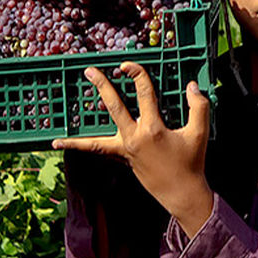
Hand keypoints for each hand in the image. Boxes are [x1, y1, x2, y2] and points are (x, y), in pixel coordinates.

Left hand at [54, 61, 214, 237]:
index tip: (128, 64)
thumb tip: (191, 87)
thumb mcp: (200, 132)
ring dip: (76, 137)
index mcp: (153, 129)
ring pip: (96, 140)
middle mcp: (134, 138)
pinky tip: (61, 145)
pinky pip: (99, 152)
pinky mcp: (123, 159)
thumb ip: (198, 106)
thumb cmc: (191, 162)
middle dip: (102, 87)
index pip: (144, 94)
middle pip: (114, 108)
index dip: (137, 75)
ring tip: (57, 136)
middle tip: (90, 72)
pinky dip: (80, 148)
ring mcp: (125, 150)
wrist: (181, 192)